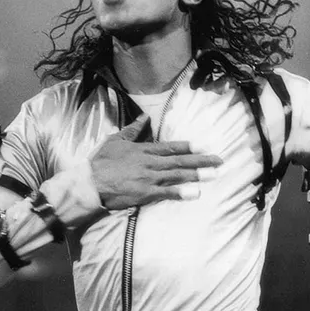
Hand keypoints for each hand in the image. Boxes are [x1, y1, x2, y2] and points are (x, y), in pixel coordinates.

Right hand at [91, 115, 222, 209]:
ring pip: (177, 175)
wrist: (90, 182)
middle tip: (219, 161)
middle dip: (201, 161)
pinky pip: (166, 193)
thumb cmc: (100, 162)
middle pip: (180, 161)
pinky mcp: (145, 193)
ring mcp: (149, 178)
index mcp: (144, 150)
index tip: (203, 146)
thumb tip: (144, 116)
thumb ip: (133, 129)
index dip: (188, 147)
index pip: (170, 147)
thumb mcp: (116, 140)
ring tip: (213, 175)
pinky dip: (181, 192)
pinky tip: (195, 193)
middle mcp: (150, 163)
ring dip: (196, 175)